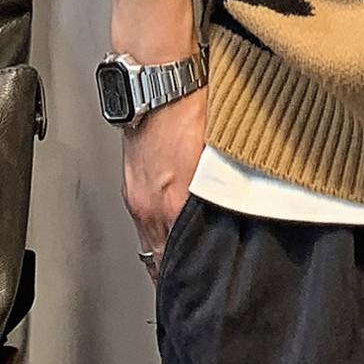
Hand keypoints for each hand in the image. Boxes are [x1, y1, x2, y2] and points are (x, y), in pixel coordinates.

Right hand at [122, 86, 207, 283]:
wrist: (157, 77)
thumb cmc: (190, 103)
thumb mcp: (217, 152)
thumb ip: (223, 185)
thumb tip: (234, 203)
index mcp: (173, 201)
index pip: (176, 256)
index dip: (187, 274)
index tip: (195, 286)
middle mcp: (149, 203)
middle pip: (157, 255)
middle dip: (170, 270)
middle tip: (184, 282)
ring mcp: (135, 191)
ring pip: (147, 236)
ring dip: (160, 247)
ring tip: (173, 258)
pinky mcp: (129, 177)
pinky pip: (140, 214)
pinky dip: (150, 223)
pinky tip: (161, 220)